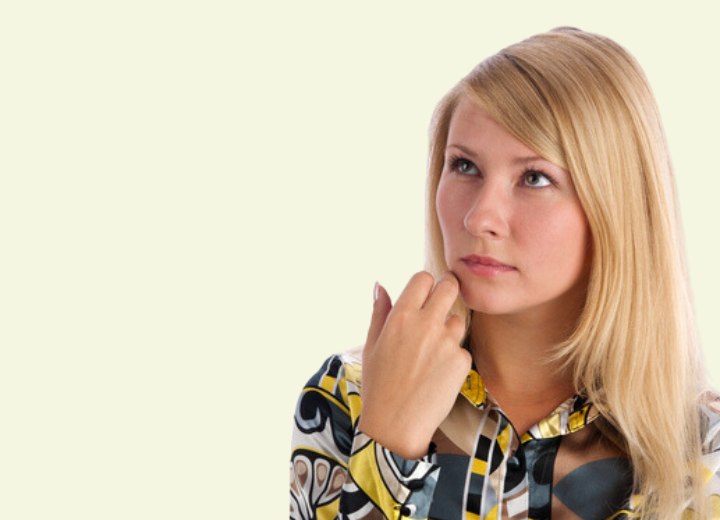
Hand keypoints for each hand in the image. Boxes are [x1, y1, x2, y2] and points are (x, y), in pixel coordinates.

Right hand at [358, 271, 471, 459]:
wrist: (396, 425)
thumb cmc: (378, 386)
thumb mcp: (371, 346)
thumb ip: (379, 312)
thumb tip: (380, 285)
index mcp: (400, 317)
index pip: (423, 278)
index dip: (426, 284)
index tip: (425, 294)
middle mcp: (425, 324)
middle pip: (450, 287)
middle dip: (448, 291)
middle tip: (442, 305)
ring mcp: (445, 342)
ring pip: (458, 320)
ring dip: (449, 329)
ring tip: (432, 353)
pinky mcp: (461, 361)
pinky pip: (461, 348)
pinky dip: (453, 357)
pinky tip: (437, 373)